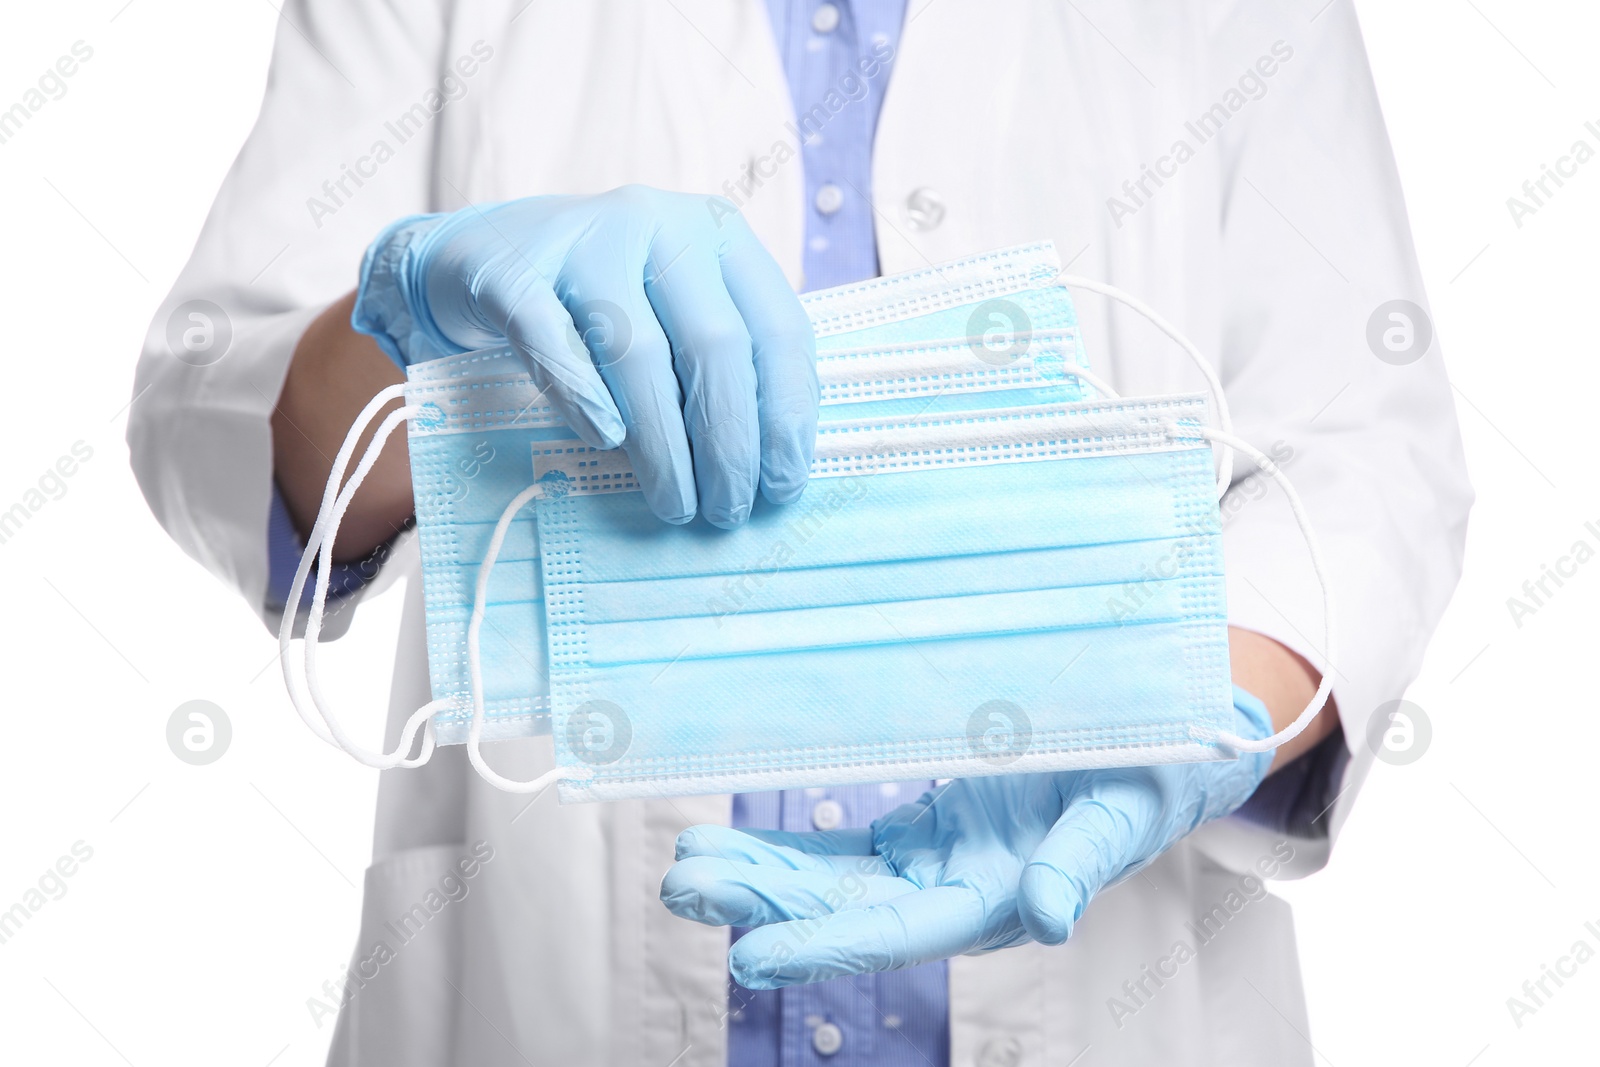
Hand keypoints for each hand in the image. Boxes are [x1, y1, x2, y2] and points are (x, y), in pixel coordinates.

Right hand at [352, 185, 817, 527]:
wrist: (481, 255)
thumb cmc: (600, 304)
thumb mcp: (675, 314)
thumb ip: (723, 368)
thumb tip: (768, 470)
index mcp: (718, 233)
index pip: (779, 328)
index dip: (788, 414)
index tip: (784, 484)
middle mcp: (660, 223)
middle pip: (715, 345)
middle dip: (728, 443)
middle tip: (728, 510)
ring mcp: (584, 238)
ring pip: (638, 350)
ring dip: (663, 444)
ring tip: (675, 503)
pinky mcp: (512, 269)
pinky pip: (552, 340)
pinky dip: (583, 396)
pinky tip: (607, 442)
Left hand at [660, 688, 1272, 988]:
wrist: (1162, 750)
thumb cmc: (1152, 775)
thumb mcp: (1124, 809)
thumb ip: (1082, 863)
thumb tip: (1047, 918)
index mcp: (1000, 901)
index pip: (896, 934)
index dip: (823, 945)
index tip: (750, 954)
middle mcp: (956, 894)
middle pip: (844, 911)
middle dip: (764, 905)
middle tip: (684, 890)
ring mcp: (937, 864)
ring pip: (834, 883)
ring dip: (762, 879)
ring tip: (687, 870)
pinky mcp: (929, 832)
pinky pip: (848, 846)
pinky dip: (792, 848)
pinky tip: (734, 842)